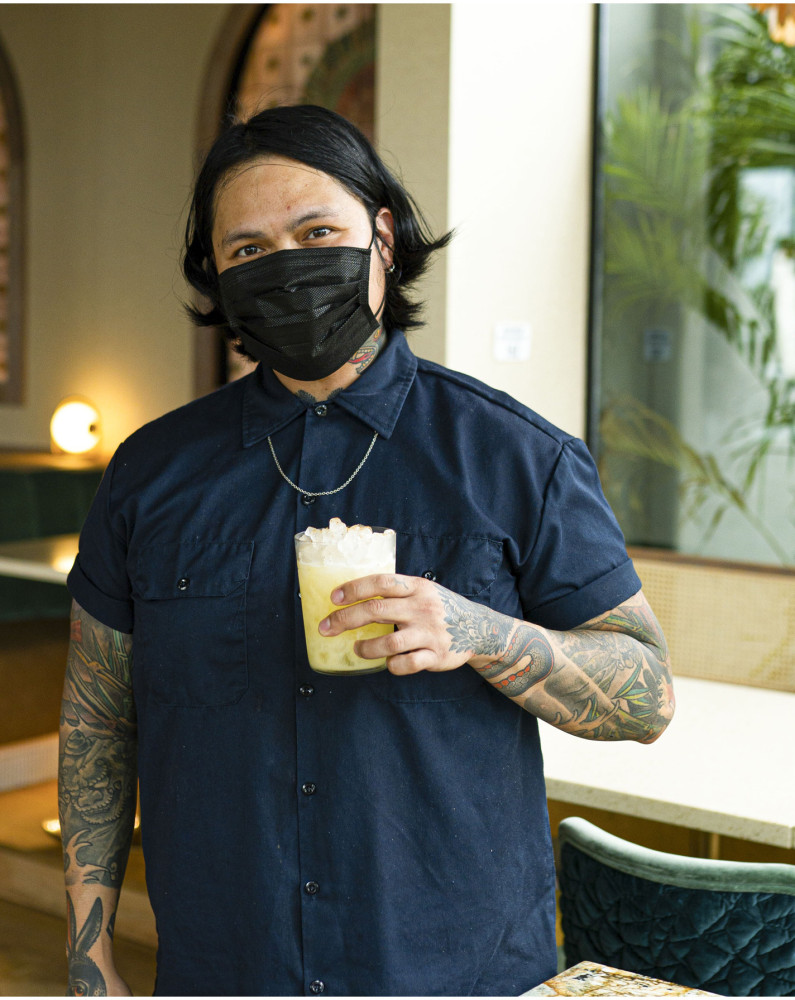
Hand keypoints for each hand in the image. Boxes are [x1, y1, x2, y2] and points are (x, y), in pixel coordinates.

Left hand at [319, 574, 511, 674]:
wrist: (479, 627)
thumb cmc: (440, 608)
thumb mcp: (423, 591)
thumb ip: (397, 592)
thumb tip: (355, 596)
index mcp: (416, 588)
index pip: (381, 582)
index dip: (354, 588)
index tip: (334, 598)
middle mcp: (421, 608)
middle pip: (376, 610)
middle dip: (345, 619)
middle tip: (327, 627)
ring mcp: (429, 632)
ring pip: (389, 642)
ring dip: (366, 648)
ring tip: (357, 649)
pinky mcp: (436, 655)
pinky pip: (407, 664)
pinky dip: (392, 665)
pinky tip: (387, 663)